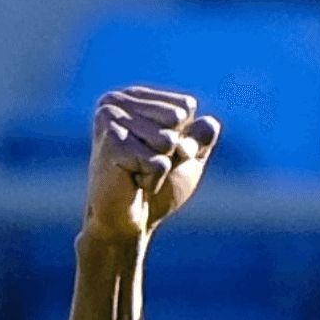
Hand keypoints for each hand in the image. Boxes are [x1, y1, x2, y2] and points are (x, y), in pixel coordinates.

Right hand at [82, 86, 221, 241]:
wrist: (129, 221)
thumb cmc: (158, 187)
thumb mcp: (189, 158)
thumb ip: (202, 137)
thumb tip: (210, 122)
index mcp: (135, 98)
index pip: (185, 106)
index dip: (185, 136)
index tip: (162, 153)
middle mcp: (116, 101)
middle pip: (177, 118)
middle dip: (173, 151)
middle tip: (147, 165)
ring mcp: (109, 120)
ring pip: (168, 140)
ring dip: (161, 165)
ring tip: (137, 172)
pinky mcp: (110, 143)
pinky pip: (158, 162)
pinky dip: (152, 179)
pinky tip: (132, 182)